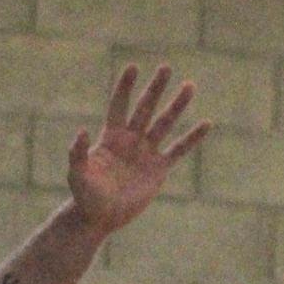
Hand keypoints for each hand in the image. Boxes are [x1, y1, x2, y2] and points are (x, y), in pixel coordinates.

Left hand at [68, 64, 209, 238]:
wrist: (101, 217)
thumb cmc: (84, 195)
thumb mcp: (76, 173)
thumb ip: (77, 152)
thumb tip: (82, 130)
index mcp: (110, 136)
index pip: (119, 105)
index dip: (125, 87)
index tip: (132, 67)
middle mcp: (130, 139)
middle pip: (145, 108)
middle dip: (155, 88)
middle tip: (166, 67)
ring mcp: (146, 152)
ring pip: (164, 123)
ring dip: (177, 105)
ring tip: (190, 85)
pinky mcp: (159, 169)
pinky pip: (179, 150)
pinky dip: (192, 138)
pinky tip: (206, 124)